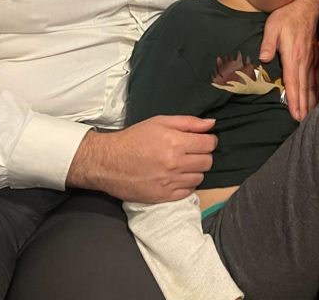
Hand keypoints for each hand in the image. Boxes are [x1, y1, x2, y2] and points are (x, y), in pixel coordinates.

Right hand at [66, 115, 216, 203]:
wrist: (108, 162)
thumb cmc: (133, 139)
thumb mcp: (159, 122)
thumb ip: (188, 122)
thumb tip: (211, 124)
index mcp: (175, 143)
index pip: (209, 144)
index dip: (209, 140)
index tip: (202, 140)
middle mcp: (175, 164)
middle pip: (207, 162)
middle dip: (203, 155)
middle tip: (191, 152)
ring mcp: (170, 182)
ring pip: (200, 178)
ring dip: (195, 170)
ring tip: (182, 164)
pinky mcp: (164, 196)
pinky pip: (188, 192)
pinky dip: (186, 184)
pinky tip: (176, 177)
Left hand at [260, 0, 318, 120]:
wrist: (306, 5)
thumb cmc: (287, 16)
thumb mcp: (272, 27)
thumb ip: (268, 44)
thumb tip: (264, 58)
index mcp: (293, 56)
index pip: (293, 82)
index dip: (294, 100)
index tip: (295, 115)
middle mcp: (305, 61)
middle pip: (305, 88)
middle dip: (304, 107)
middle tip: (303, 123)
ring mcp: (312, 60)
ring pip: (312, 85)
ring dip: (311, 102)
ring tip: (310, 117)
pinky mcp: (315, 57)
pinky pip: (316, 78)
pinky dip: (316, 91)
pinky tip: (316, 99)